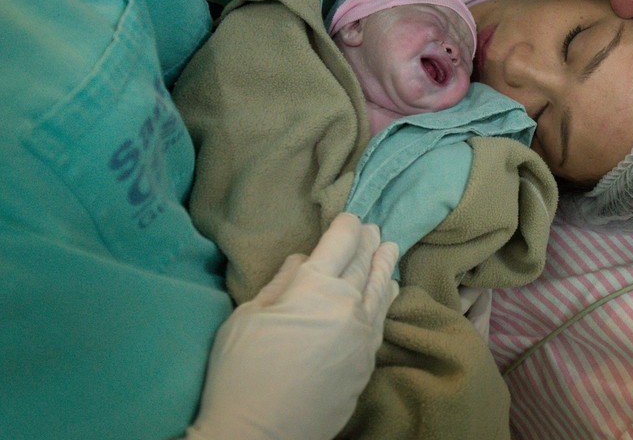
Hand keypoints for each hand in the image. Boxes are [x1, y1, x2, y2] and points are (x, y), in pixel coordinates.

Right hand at [187, 213, 399, 439]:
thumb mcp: (248, 317)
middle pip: (364, 263)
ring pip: (380, 289)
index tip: (349, 217)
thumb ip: (281, 283)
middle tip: (373, 228)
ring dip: (384, 265)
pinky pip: (382, 319)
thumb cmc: (240, 373)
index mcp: (314, 287)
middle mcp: (347, 306)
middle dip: (368, 242)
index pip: (340, 243)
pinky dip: (386, 298)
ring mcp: (362, 335)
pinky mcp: (367, 361)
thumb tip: (303, 261)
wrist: (258, 435)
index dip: (346, 226)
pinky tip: (388, 290)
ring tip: (389, 249)